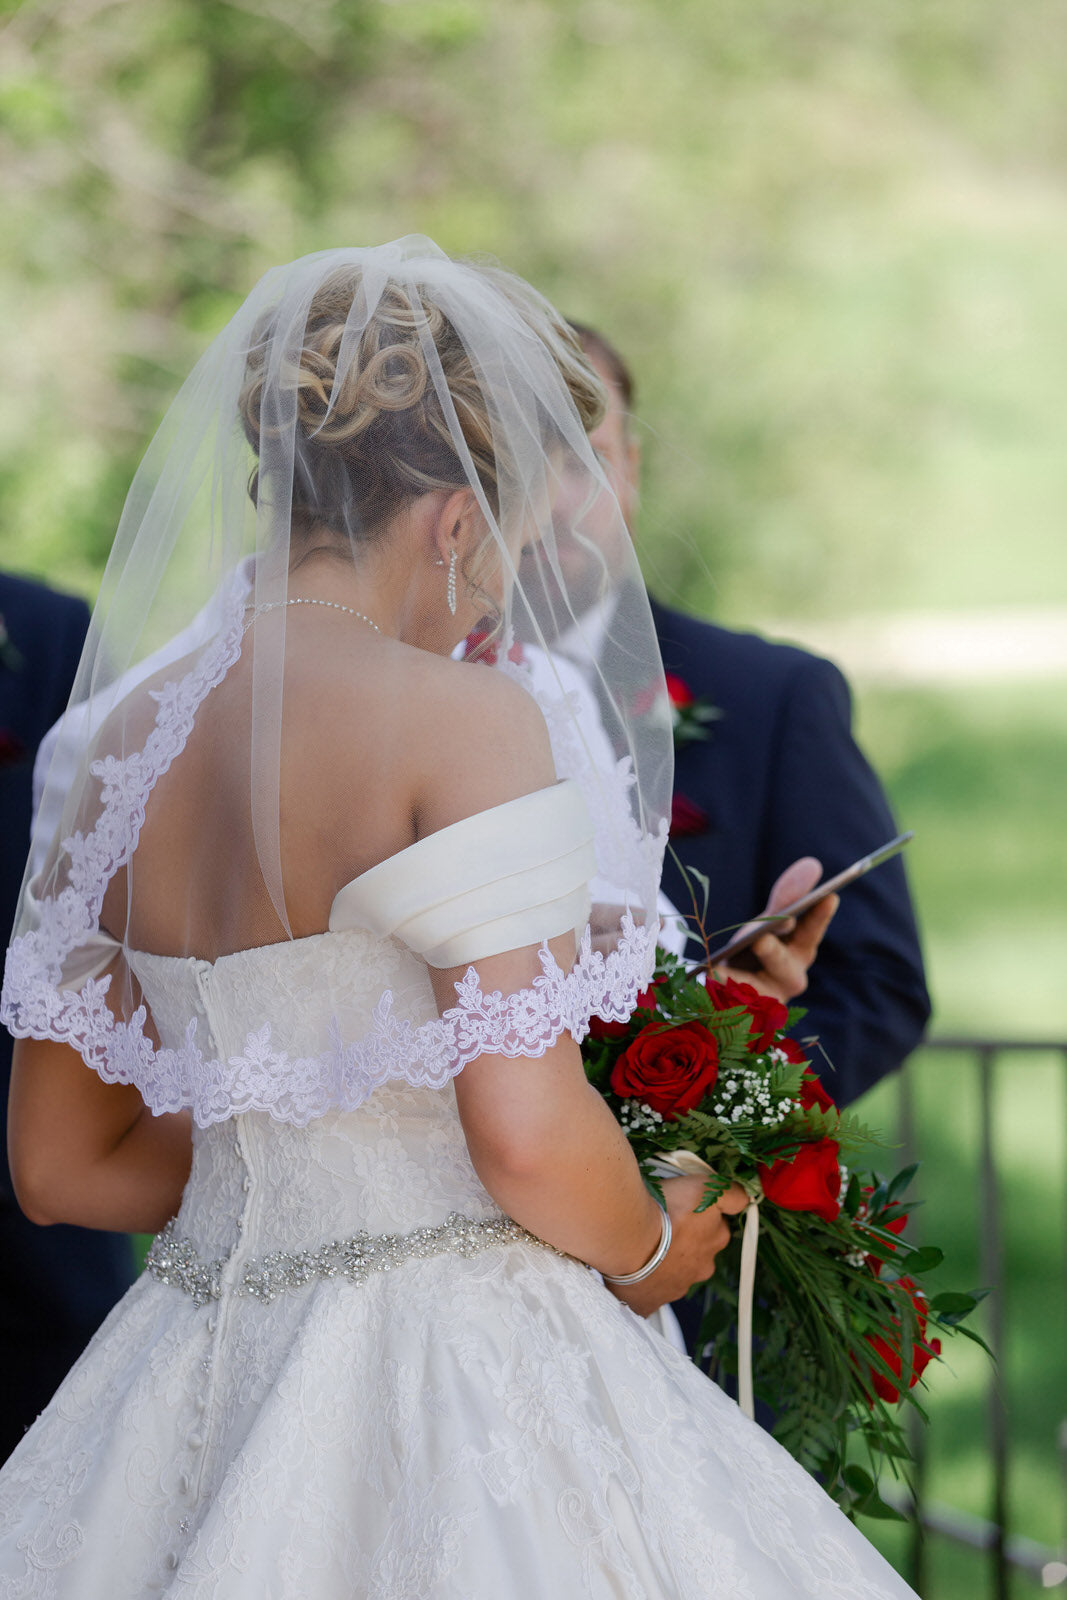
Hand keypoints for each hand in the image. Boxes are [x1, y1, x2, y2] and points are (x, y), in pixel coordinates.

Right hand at [606, 1174, 748, 1318]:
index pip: (717, 1228)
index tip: (686, 1208)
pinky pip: (651, 1292)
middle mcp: (701, 1268)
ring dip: (664, 1260)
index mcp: (716, 1241)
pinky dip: (645, 1281)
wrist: (629, 1240)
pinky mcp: (651, 1301)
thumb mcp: (707, 1188)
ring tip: (644, 1242)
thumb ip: (731, 1194)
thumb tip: (744, 1199)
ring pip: (674, 1272)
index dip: (702, 1216)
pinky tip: (634, 1267)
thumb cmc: (666, 1211)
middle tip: (664, 1223)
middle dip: (685, 1241)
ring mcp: (676, 1286)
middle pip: (698, 1253)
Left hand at [716, 856, 837, 1004]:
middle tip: (762, 938)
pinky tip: (706, 975)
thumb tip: (813, 864)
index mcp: (800, 954)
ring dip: (742, 979)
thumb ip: (787, 897)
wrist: (728, 986)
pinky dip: (717, 988)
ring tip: (723, 967)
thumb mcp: (769, 920)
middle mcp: (788, 979)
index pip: (811, 934)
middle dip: (774, 954)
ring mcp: (764, 999)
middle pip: (785, 970)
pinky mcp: (738, 1011)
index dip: (818, 918)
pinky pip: (725, 1001)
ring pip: (756, 991)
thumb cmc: (755, 949)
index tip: (828, 897)